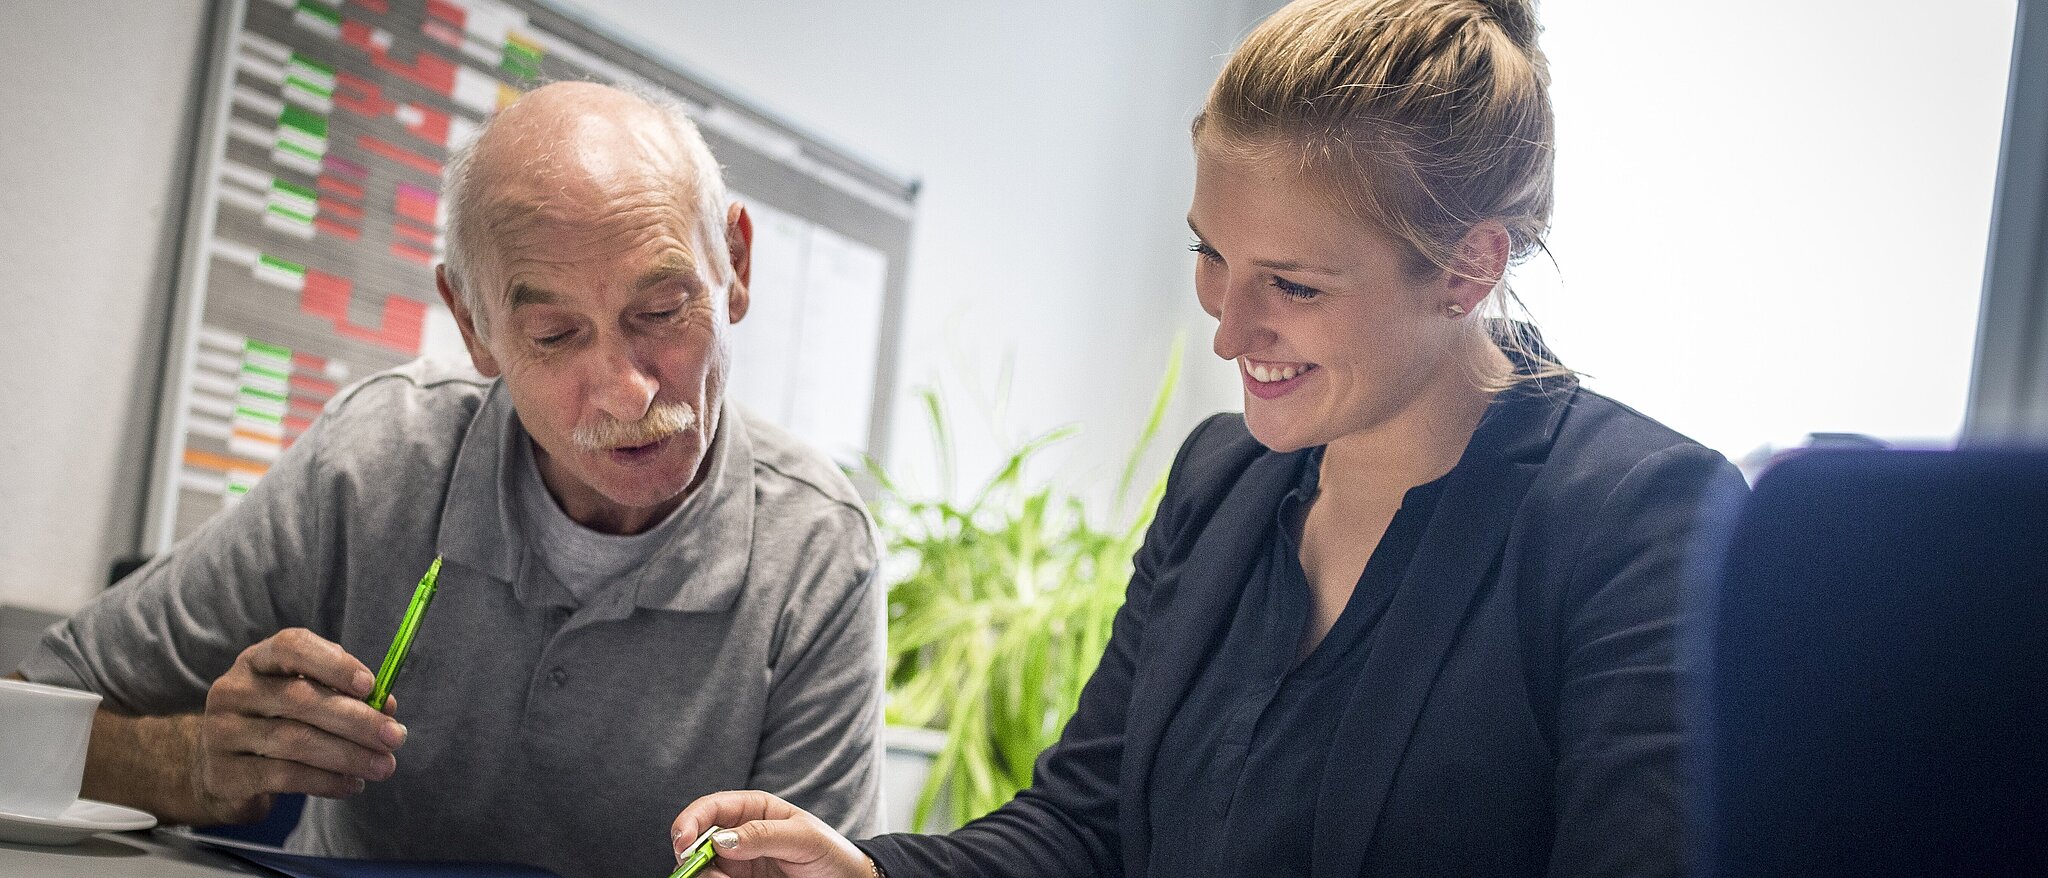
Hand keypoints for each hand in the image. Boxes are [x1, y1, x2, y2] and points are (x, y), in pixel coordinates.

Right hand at [194, 628, 406, 822]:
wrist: (223, 771)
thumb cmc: (277, 723)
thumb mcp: (304, 699)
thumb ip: (343, 695)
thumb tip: (387, 707)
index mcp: (257, 661)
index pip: (292, 647)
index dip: (333, 663)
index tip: (370, 685)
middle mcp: (234, 690)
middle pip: (300, 699)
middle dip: (356, 719)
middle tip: (394, 737)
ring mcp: (223, 733)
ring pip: (295, 741)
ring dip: (349, 755)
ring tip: (383, 766)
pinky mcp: (225, 774)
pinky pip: (284, 776)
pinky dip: (326, 781)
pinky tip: (352, 785)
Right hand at [671, 790, 871, 877]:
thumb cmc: (831, 853)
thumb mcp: (804, 838)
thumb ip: (763, 834)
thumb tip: (720, 839)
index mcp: (754, 808)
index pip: (711, 807)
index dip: (690, 820)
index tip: (683, 842)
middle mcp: (739, 833)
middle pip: (697, 840)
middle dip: (692, 855)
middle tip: (703, 873)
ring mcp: (737, 862)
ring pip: (703, 867)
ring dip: (705, 875)